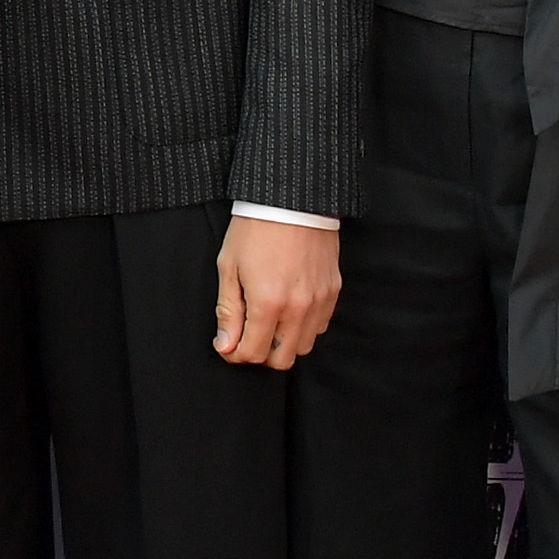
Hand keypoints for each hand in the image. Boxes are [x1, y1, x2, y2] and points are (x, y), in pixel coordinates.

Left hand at [214, 217, 341, 368]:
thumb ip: (228, 311)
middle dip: (260, 353)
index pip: (252, 353)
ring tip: (269, 321)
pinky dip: (304, 327)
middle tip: (247, 335)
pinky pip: (320, 326)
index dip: (234, 353)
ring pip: (303, 347)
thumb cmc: (255, 228)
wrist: (291, 198)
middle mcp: (297, 308)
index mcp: (267, 303)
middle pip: (281, 360)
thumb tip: (226, 345)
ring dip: (283, 342)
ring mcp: (319, 300)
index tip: (227, 343)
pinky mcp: (333, 291)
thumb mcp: (229, 266)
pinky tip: (289, 309)